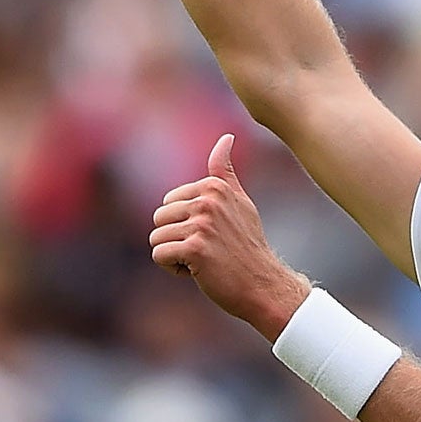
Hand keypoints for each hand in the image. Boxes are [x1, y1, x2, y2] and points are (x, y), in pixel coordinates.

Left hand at [150, 135, 310, 338]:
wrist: (264, 285)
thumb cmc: (248, 247)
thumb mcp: (240, 203)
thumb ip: (225, 172)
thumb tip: (226, 137)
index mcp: (215, 187)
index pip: (169, 202)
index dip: (185, 224)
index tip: (213, 234)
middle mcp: (208, 200)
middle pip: (159, 218)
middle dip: (176, 239)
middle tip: (208, 250)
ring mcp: (202, 223)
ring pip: (157, 238)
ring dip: (175, 255)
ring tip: (204, 260)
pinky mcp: (195, 247)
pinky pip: (159, 255)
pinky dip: (174, 269)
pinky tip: (200, 272)